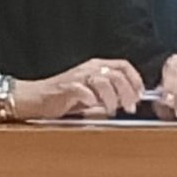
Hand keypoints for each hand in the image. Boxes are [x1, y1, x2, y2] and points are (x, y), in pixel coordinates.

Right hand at [14, 58, 143, 119]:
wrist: (36, 98)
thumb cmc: (63, 98)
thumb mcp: (91, 95)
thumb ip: (108, 96)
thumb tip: (128, 102)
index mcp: (96, 66)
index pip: (123, 66)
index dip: (135, 79)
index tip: (140, 94)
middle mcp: (89, 68)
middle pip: (116, 74)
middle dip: (127, 92)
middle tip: (130, 107)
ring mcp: (78, 77)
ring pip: (103, 81)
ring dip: (111, 98)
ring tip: (111, 110)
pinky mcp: (66, 88)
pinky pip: (83, 90)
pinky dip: (91, 99)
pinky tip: (93, 106)